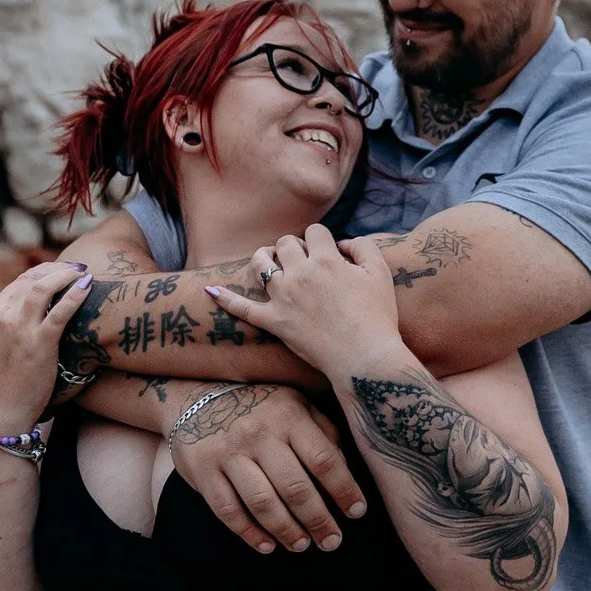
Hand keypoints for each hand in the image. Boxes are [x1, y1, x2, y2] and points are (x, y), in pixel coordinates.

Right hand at [0, 261, 91, 436]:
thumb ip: (1, 319)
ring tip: (84, 273)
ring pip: (44, 287)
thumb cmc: (0, 380)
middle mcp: (2, 314)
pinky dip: (75, 294)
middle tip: (78, 269)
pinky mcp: (39, 343)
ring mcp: (19, 327)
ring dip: (66, 275)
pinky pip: (60, 311)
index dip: (45, 272)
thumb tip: (21, 302)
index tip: (63, 271)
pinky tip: (87, 286)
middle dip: (58, 270)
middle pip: (33, 279)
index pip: (21, 281)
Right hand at [167, 384, 363, 553]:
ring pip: (262, 503)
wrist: (192, 397)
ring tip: (302, 545)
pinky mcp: (202, 471)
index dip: (343, 489)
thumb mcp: (294, 403)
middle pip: (295, 487)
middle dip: (318, 520)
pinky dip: (249, 533)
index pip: (323, 459)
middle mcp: (258, 433)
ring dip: (286, 530)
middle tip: (331, 541)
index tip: (357, 512)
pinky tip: (268, 546)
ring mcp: (228, 453)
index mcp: (288, 415)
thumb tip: (345, 469)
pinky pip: (228, 510)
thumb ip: (322, 430)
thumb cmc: (258, 406)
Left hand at [205, 226, 401, 380]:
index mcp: (326, 259)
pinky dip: (225, 299)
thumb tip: (343, 242)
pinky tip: (210, 290)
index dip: (321, 239)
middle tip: (304, 261)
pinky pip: (242, 308)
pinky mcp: (273, 322)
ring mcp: (283, 298)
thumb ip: (363, 247)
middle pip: (285, 244)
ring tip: (269, 261)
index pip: (314, 232)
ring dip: (263, 258)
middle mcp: (300, 274)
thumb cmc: (377, 317)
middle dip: (294, 247)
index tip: (328, 252)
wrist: (364, 358)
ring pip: (261, 265)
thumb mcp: (380, 274)